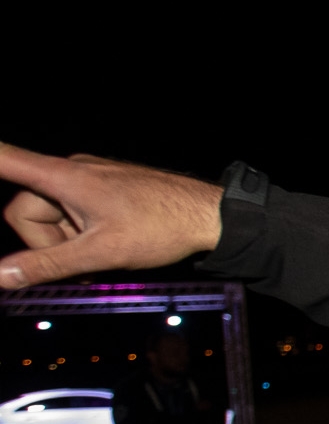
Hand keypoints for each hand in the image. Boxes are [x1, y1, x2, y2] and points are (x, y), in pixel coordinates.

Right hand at [0, 145, 222, 287]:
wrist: (212, 216)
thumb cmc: (162, 228)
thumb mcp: (101, 253)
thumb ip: (47, 265)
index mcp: (63, 177)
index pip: (2, 158)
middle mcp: (70, 171)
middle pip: (25, 212)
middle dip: (46, 243)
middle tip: (86, 259)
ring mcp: (86, 180)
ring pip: (49, 219)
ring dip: (66, 243)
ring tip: (104, 253)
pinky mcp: (101, 189)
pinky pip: (72, 215)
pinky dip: (81, 236)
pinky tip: (110, 246)